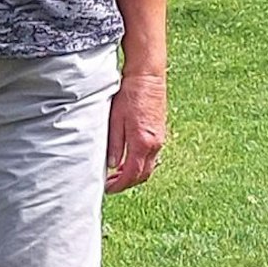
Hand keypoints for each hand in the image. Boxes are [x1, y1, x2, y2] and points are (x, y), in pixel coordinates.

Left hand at [104, 71, 166, 193]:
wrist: (147, 78)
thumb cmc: (130, 95)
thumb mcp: (115, 119)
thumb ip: (115, 144)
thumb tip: (113, 165)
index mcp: (143, 142)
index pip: (133, 174)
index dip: (119, 185)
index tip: (108, 188)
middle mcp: (155, 144)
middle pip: (143, 175)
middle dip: (127, 183)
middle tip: (110, 185)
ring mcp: (160, 139)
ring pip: (149, 166)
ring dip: (134, 174)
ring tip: (116, 175)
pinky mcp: (160, 133)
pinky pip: (152, 156)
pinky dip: (140, 164)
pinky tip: (128, 160)